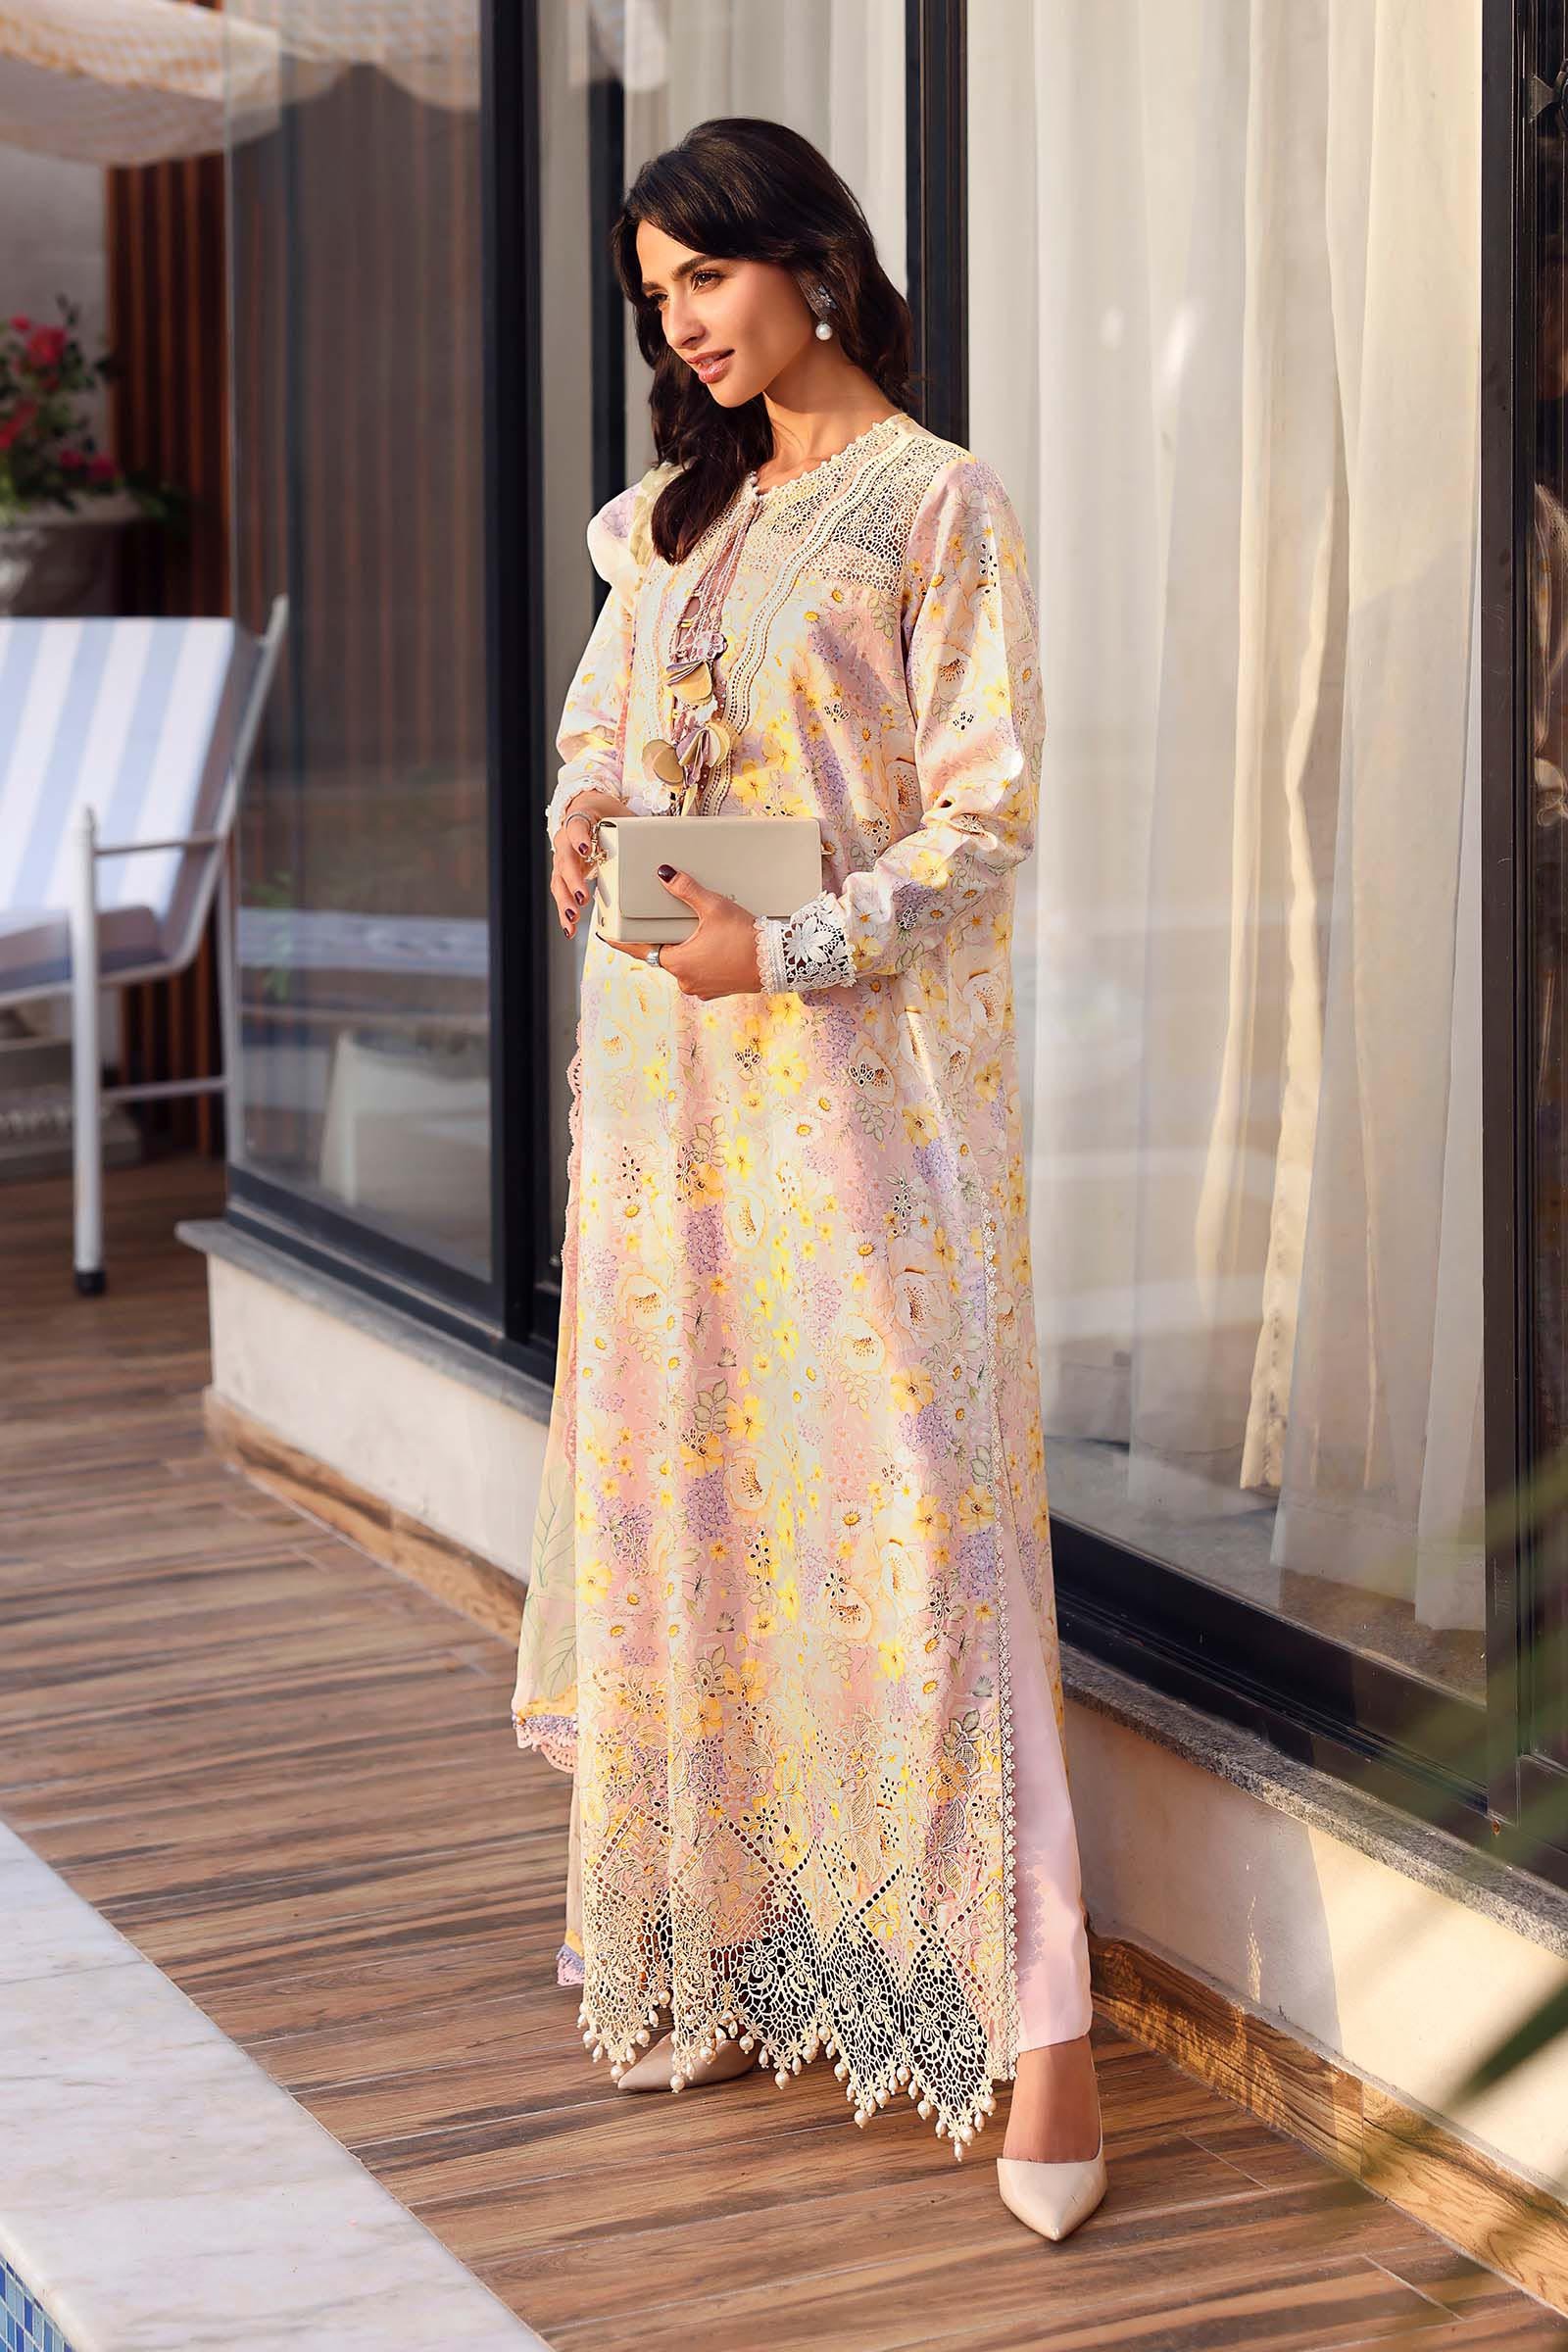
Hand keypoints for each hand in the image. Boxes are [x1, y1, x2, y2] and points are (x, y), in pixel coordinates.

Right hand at [551, 788, 629, 937]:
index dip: (579, 839)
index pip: (576, 828)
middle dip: (574, 881)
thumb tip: (665, 834)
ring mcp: (562, 859)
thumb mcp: (621, 814)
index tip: (586, 850)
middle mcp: (565, 841)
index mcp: (580, 822)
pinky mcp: (562, 875)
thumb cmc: (606, 814)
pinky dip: (565, 913)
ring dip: (566, 901)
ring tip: (575, 917)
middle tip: (583, 897)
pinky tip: (570, 928)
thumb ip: (636, 825)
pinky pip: (561, 895)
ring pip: (558, 881)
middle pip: (565, 861)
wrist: (587, 812)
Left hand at [598, 864, 764, 999]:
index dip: (620, 941)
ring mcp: (701, 988)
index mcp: (677, 963)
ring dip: (683, 948)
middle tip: (659, 920)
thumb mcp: (714, 907)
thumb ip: (686, 890)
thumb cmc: (746, 937)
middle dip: (662, 937)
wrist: (780, 963)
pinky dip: (700, 959)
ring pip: (682, 963)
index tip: (605, 933)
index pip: (638, 950)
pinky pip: (699, 972)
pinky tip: (711, 945)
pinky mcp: (717, 989)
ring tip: (692, 929)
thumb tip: (665, 873)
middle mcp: (685, 980)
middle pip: (663, 954)